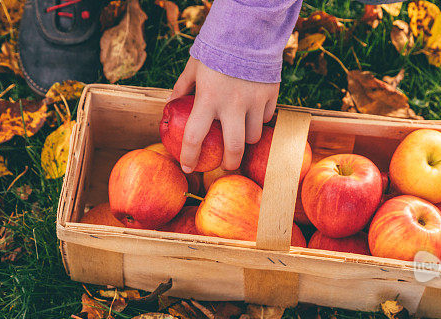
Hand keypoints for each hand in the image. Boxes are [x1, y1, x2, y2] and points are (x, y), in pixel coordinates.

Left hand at [170, 58, 279, 172]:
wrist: (248, 29)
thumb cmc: (216, 49)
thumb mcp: (194, 67)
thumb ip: (182, 88)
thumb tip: (170, 106)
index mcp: (208, 99)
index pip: (195, 138)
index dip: (190, 157)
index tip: (188, 167)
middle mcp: (232, 105)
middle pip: (234, 149)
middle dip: (229, 163)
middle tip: (225, 164)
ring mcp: (254, 102)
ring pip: (253, 137)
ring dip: (245, 140)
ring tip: (239, 134)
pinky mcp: (270, 96)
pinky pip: (265, 119)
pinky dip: (258, 120)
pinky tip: (252, 113)